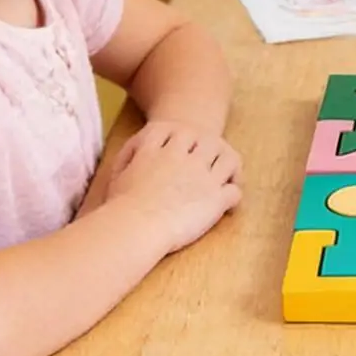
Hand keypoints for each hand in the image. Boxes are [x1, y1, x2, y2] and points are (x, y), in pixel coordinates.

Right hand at [106, 122, 242, 254]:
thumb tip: (140, 156)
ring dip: (230, 168)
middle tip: (211, 162)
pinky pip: (234, 191)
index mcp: (159, 148)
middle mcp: (185, 157)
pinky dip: (233, 197)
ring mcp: (203, 176)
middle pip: (209, 139)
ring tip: (227, 180)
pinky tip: (227, 207)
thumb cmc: (120, 205)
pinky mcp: (215, 199)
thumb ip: (133, 158)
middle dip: (212, 148)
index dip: (184, 137)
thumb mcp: (120, 173)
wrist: (135, 226)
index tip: (185, 147)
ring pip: (230, 158)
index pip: (178, 129)